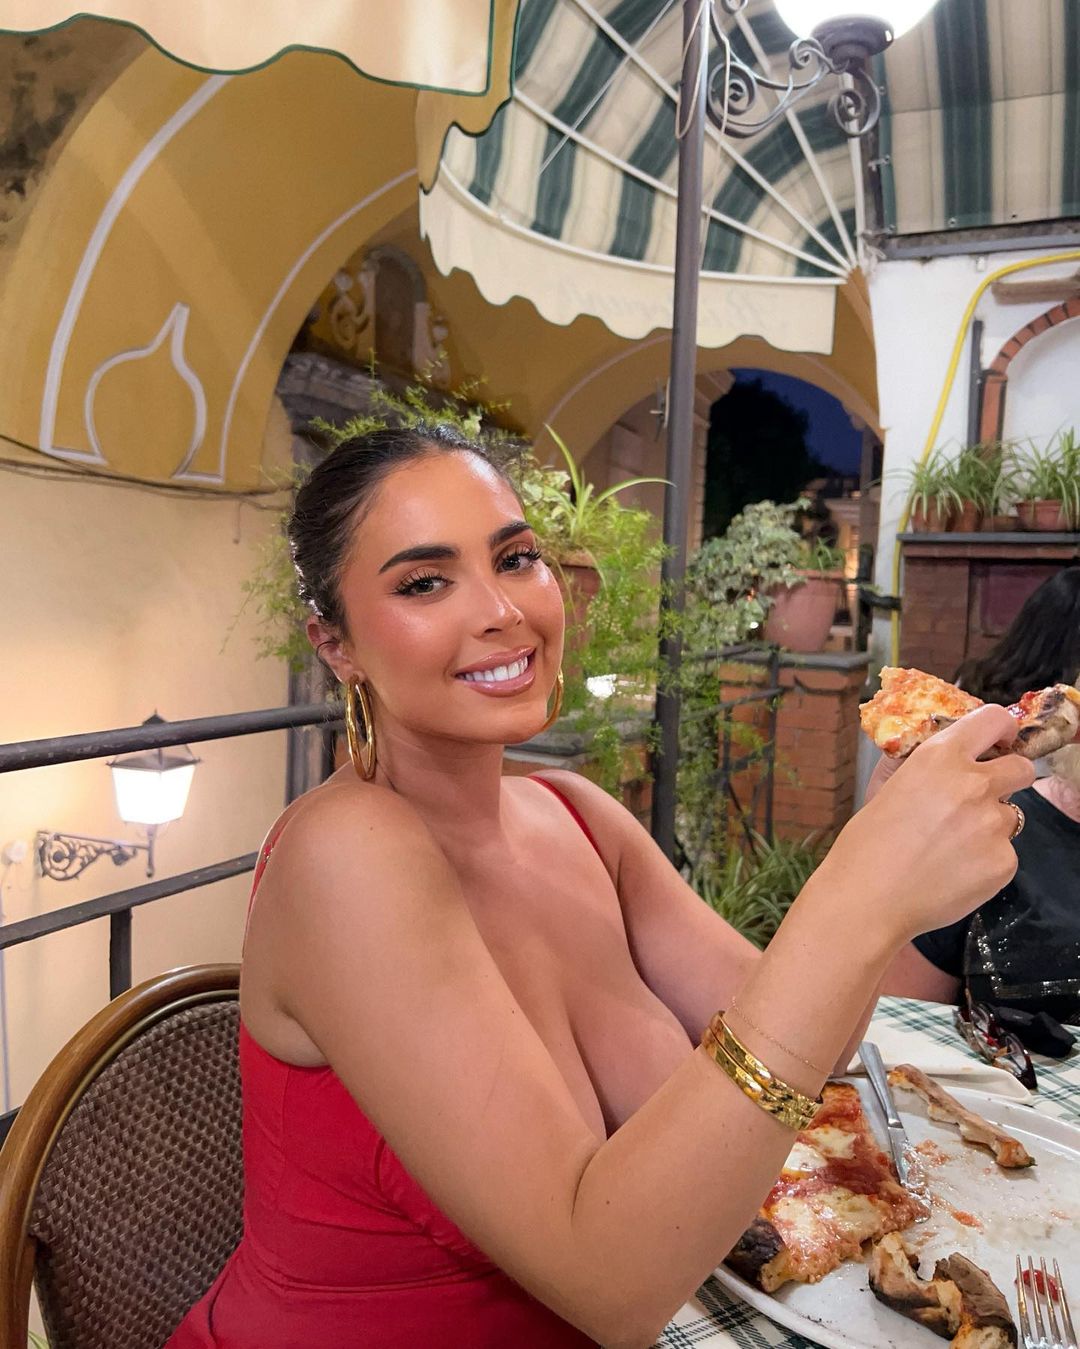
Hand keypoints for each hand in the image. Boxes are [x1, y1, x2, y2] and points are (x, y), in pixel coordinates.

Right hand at [823, 705, 1034, 945]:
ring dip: (989, 827)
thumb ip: (921, 764)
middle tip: (981, 798)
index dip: (1001, 729)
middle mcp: (973, 784)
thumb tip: (944, 750)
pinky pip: (1006, 853)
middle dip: (1008, 778)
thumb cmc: (866, 844)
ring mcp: (993, 824)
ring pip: (1011, 816)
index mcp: (939, 757)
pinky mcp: (1004, 861)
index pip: (993, 719)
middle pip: (1021, 767)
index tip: (998, 741)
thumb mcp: (886, 787)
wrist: (868, 899)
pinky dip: (986, 861)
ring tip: (951, 847)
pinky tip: (954, 871)